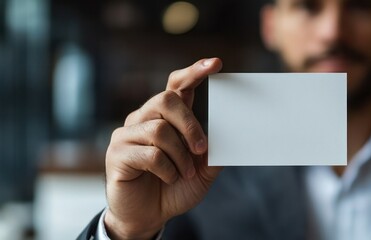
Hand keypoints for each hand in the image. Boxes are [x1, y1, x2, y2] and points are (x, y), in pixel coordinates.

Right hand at [103, 58, 222, 238]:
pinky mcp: (117, 154)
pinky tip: (169, 178)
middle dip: (190, 124)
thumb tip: (233, 135)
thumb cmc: (175, 187)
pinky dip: (167, 169)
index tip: (216, 64)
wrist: (149, 216)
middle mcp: (144, 118)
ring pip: (160, 130)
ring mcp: (127, 135)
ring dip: (180, 155)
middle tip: (201, 149)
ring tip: (184, 173)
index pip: (177, 86)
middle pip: (167, 100)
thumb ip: (214, 151)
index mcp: (165, 117)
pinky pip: (150, 153)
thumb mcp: (202, 170)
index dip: (195, 72)